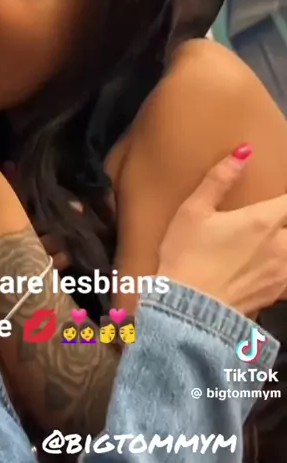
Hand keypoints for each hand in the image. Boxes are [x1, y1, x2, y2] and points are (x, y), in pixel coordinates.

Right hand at [158, 150, 286, 315]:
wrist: (187, 312)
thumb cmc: (186, 256)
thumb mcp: (192, 211)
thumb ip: (219, 179)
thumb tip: (244, 150)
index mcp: (262, 221)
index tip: (281, 196)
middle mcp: (280, 246)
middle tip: (278, 218)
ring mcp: (281, 274)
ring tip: (278, 242)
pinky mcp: (275, 296)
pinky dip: (286, 270)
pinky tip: (278, 268)